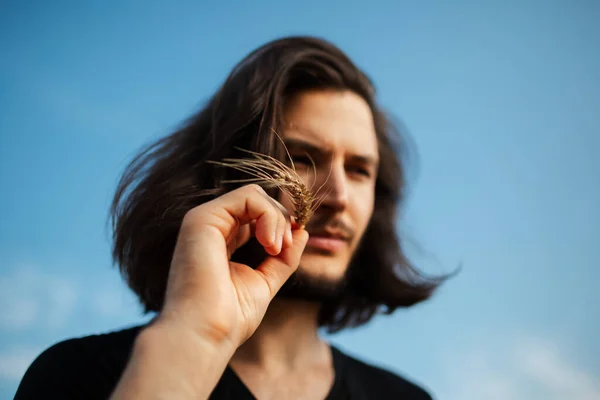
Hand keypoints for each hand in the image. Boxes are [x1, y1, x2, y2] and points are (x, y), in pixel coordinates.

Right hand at [153, 184, 308, 350]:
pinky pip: (247, 196)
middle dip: (281, 220)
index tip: (288, 250)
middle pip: (257, 202)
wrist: (205, 335)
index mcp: (221, 241)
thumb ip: (283, 257)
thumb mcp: (265, 282)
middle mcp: (211, 228)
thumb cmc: (229, 317)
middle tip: (284, 249)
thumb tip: (302, 232)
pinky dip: (268, 215)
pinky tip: (269, 243)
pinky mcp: (201, 219)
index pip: (256, 216)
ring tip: (276, 248)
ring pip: (254, 195)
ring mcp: (203, 221)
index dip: (280, 226)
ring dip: (276, 218)